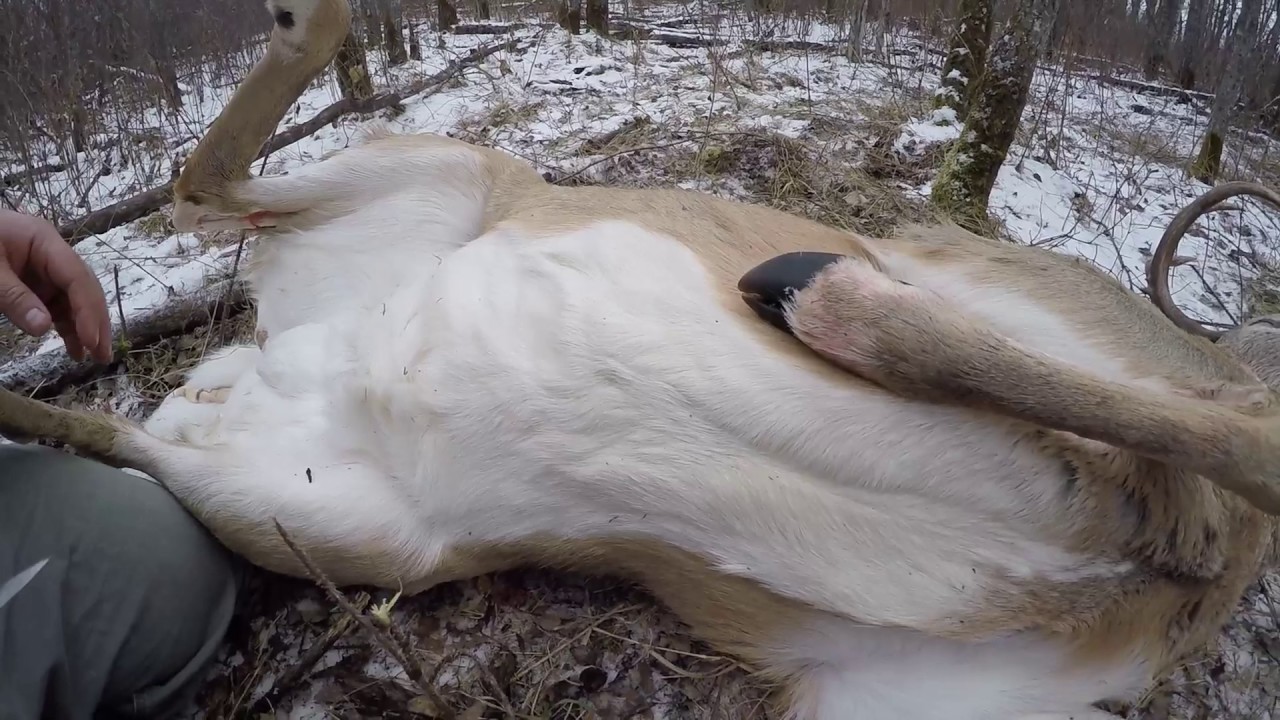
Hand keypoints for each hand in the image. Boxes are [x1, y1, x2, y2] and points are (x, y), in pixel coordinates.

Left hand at [0, 209, 112, 362]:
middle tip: (103, 354)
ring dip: (85, 329)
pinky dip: (66, 327)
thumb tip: (42, 328)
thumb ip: (14, 297)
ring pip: (74, 301)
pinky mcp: (36, 284)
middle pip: (84, 289)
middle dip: (95, 322)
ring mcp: (45, 271)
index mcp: (45, 241)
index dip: (87, 310)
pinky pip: (57, 306)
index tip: (90, 340)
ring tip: (95, 357)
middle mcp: (53, 256)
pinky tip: (74, 348)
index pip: (77, 277)